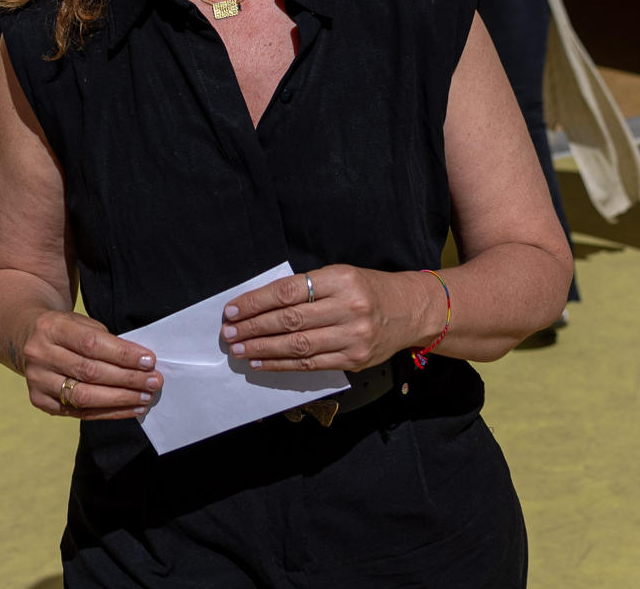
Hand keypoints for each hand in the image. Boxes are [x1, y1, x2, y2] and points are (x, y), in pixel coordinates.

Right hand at [18, 309, 158, 419]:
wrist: (27, 337)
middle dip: (127, 379)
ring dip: (120, 400)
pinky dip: (107, 413)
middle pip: (89, 372)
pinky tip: (129, 409)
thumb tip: (141, 363)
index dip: (123, 354)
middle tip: (154, 383)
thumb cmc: (66, 330)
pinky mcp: (39, 401)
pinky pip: (78, 412)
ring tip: (145, 399)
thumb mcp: (81, 322)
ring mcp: (37, 380)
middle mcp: (40, 355)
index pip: (92, 344)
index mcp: (52, 328)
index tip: (149, 361)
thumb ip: (105, 340)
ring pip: (84, 396)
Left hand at [220, 265, 430, 372]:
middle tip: (228, 332)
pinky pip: (310, 364)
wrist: (410, 310)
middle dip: (253, 328)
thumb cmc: (368, 289)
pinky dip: (281, 364)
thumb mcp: (341, 275)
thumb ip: (306, 288)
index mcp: (341, 279)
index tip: (233, 309)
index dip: (256, 302)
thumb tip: (260, 305)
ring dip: (262, 349)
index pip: (288, 292)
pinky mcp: (354, 359)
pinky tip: (260, 363)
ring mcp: (353, 336)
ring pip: (297, 346)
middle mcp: (349, 307)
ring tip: (239, 349)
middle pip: (290, 320)